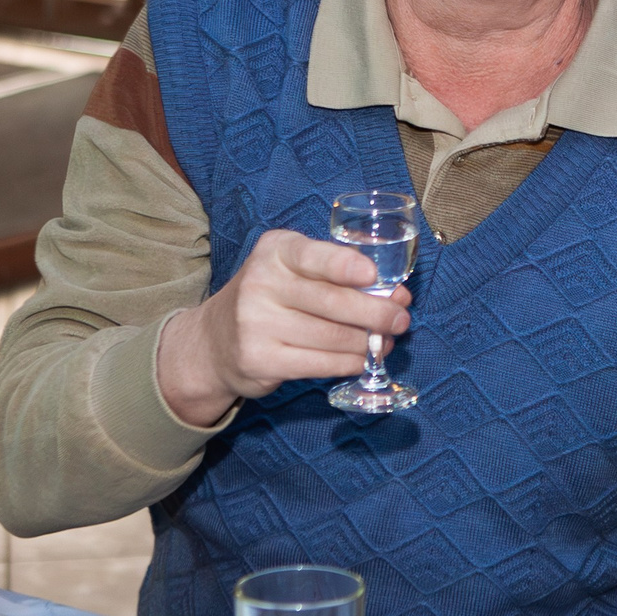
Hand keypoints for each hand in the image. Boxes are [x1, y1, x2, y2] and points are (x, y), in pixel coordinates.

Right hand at [156, 228, 411, 425]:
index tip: (373, 275)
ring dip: (368, 342)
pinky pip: (319, 364)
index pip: (313, 256)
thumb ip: (337, 274)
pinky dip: (349, 363)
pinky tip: (363, 359)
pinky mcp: (260, 359)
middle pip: (332, 301)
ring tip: (385, 341)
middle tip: (401, 319)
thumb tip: (397, 294)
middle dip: (376, 313)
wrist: (215, 340)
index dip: (345, 266)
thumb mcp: (292, 269)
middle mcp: (261, 283)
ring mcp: (256, 323)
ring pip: (331, 336)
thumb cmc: (272, 297)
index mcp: (275, 251)